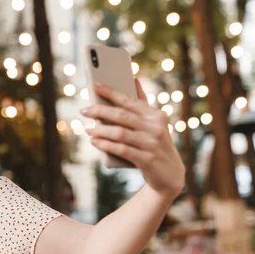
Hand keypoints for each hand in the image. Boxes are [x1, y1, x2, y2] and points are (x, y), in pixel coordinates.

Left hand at [82, 79, 184, 197]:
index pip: (129, 100)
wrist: (170, 174)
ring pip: (119, 133)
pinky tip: (95, 142)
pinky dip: (105, 145)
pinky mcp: (147, 159)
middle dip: (100, 111)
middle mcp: (155, 127)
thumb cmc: (156, 145)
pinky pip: (121, 149)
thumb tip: (134, 79)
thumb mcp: (154, 124)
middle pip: (122, 115)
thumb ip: (143, 104)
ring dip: (100, 131)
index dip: (110, 92)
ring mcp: (151, 144)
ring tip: (88, 130)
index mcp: (155, 115)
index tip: (94, 85)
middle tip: (84, 111)